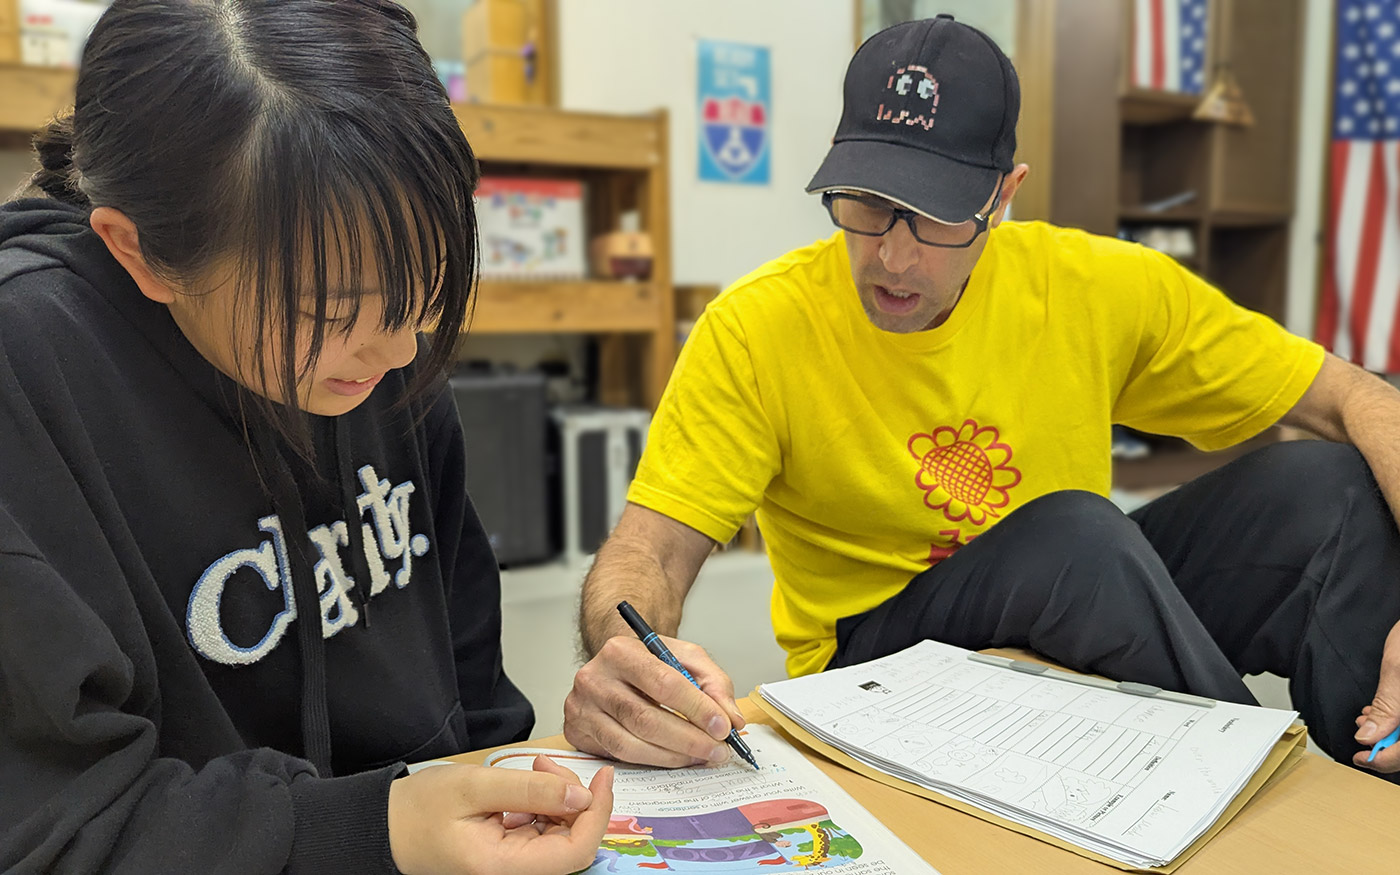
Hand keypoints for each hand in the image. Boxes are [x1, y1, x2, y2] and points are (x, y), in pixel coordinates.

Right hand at [387, 754, 613, 874]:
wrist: (383, 827)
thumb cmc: (417, 810)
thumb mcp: (474, 787)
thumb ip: (530, 790)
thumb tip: (581, 795)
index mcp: (502, 868)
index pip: (574, 852)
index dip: (597, 814)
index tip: (602, 776)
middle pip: (571, 844)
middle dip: (574, 799)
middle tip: (546, 762)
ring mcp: (511, 867)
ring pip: (559, 836)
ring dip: (558, 799)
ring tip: (533, 767)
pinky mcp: (509, 855)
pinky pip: (541, 833)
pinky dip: (543, 805)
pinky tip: (526, 784)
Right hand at [564, 634, 745, 767]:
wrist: (614, 666)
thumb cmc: (650, 662)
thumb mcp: (685, 658)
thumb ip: (714, 684)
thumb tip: (732, 720)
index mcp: (620, 651)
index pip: (663, 683)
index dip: (696, 709)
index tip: (723, 728)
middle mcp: (593, 678)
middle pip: (645, 719)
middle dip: (689, 740)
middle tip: (718, 751)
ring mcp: (580, 708)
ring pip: (630, 745)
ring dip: (672, 757)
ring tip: (700, 757)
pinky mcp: (575, 732)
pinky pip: (617, 757)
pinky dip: (651, 762)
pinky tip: (673, 758)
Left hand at [1354, 618, 1399, 772]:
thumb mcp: (1398, 669)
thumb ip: (1387, 708)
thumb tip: (1368, 738)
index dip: (1384, 761)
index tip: (1361, 758)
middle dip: (1388, 747)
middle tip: (1363, 741)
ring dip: (1392, 734)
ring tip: (1369, 721)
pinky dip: (1399, 722)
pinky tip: (1383, 712)